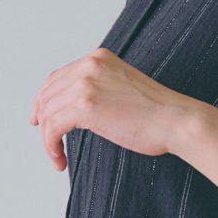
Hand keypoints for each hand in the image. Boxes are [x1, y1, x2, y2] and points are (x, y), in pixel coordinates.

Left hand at [29, 47, 190, 170]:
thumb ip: (99, 89)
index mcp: (99, 59)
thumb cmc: (157, 114)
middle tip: (48, 143)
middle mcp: (89, 66)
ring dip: (47, 139)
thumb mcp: (122, 88)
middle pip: (48, 94)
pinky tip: (60, 159)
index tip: (40, 120)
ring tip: (58, 156)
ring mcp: (86, 84)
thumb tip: (72, 109)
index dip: (44, 100)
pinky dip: (51, 146)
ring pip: (47, 114)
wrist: (177, 120)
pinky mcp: (85, 106)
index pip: (57, 77)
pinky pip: (52, 128)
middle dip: (43, 121)